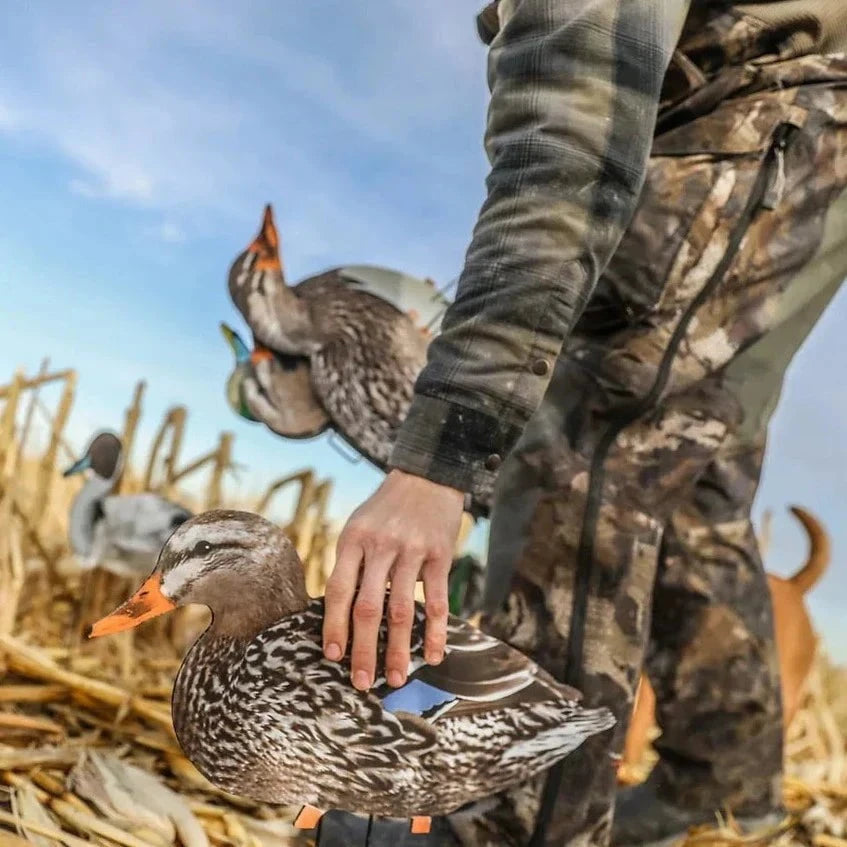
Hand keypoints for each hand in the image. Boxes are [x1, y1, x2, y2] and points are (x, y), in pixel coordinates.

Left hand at [322, 469, 464, 690]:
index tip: (332, 656)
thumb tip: (340, 613)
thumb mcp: (359, 526)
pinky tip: (433, 655)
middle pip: (368, 607)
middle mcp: (381, 546)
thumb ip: (350, 563)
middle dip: (363, 650)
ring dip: (398, 649)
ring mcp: (412, 551)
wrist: (427, 475)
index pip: (339, 590)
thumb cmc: (386, 508)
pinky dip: (435, 632)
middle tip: (361, 682)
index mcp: (353, 539)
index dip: (334, 625)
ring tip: (395, 678)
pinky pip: (437, 600)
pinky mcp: (440, 555)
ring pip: (402, 610)